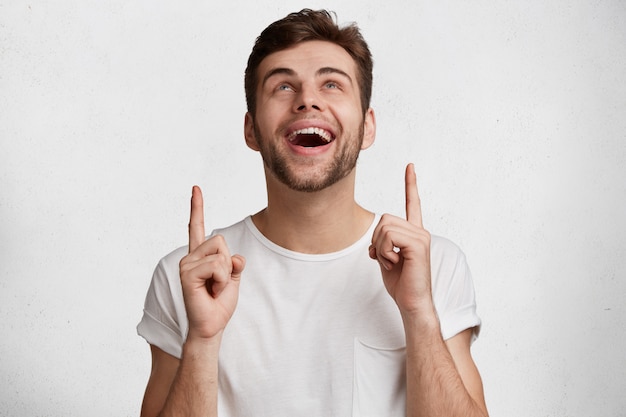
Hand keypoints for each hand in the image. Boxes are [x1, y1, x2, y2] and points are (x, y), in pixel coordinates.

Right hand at [179, 186, 244, 339]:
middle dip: (228, 263)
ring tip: (214, 288)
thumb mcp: (234, 279)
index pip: (197, 227)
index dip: (197, 208)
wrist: (212, 326)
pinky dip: (221, 280)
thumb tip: (236, 258)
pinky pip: (217, 265)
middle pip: (220, 240)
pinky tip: (211, 291)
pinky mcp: (187, 273)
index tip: (196, 188)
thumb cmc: (219, 304)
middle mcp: (190, 257)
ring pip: (220, 253)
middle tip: (219, 283)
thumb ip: (235, 264)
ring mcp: (186, 264)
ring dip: (225, 274)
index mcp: (200, 256)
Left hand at [369, 164, 432, 314]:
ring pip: (384, 227)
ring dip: (380, 248)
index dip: (410, 185)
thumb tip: (372, 243)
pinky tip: (395, 263)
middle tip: (386, 259)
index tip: (410, 166)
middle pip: (384, 219)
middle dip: (376, 241)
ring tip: (392, 262)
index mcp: (413, 233)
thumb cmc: (401, 284)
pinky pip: (389, 237)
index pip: (412, 204)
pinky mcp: (418, 244)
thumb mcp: (385, 260)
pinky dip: (384, 252)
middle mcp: (420, 231)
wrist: (412, 303)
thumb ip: (380, 245)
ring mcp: (421, 237)